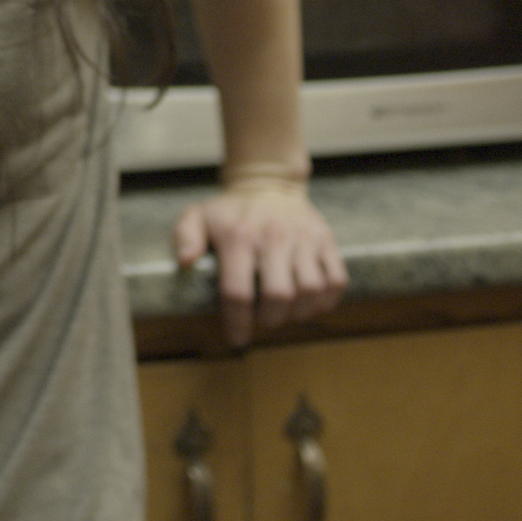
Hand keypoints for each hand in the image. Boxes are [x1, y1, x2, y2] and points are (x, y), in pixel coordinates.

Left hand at [173, 178, 346, 346]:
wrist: (268, 183)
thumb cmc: (229, 210)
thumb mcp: (197, 216)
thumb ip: (184, 237)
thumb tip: (185, 263)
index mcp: (238, 237)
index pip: (238, 292)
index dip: (237, 322)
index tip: (236, 338)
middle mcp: (273, 238)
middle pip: (279, 296)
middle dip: (270, 319)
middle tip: (262, 320)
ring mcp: (303, 239)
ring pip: (310, 291)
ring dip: (298, 312)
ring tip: (285, 313)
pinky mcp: (325, 240)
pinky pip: (337, 280)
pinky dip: (326, 300)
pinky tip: (310, 303)